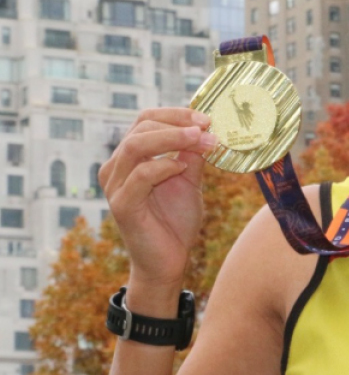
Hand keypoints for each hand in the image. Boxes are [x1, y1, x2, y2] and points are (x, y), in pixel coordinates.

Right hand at [100, 108, 215, 289]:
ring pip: (135, 146)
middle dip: (177, 123)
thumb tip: (206, 128)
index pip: (146, 119)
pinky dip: (163, 166)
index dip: (176, 114)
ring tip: (200, 140)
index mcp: (131, 157)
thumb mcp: (190, 179)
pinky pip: (140, 176)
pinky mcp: (122, 205)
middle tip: (207, 127)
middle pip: (141, 127)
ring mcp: (115, 186)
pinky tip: (182, 168)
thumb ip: (193, 154)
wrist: (169, 261)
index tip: (206, 118)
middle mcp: (117, 167)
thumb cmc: (176, 220)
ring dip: (172, 138)